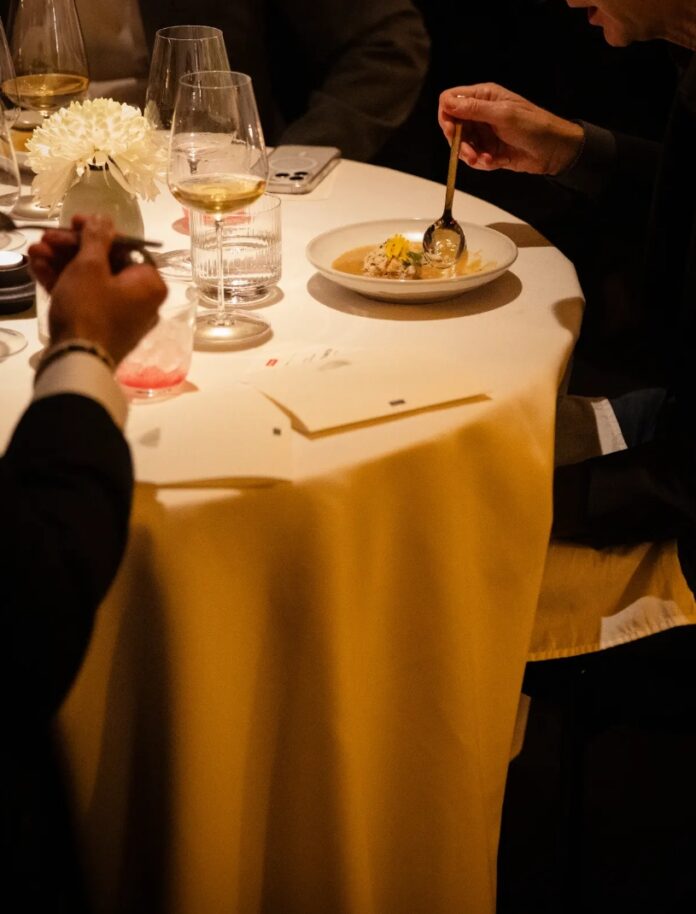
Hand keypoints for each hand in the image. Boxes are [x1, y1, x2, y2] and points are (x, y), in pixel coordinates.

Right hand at [28, 215, 167, 364]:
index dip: (96, 232)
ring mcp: (122, 317)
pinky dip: (64, 283)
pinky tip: (38, 268)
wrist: (76, 360)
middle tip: (47, 238)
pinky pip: (86, 299)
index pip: (126, 247)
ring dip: (62, 263)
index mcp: (150, 284)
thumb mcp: (90, 266)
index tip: (74, 222)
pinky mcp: (102, 329)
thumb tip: (104, 219)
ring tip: (35, 251)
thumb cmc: (89, 308)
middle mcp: (142, 300)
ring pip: (91, 281)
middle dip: (71, 249)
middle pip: (105, 264)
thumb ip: (97, 238)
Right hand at [438, 83, 583, 175]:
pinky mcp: (488, 150)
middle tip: (469, 154)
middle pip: (452, 126)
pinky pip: (474, 158)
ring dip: (469, 155)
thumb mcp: (503, 115)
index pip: (450, 100)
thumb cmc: (534, 126)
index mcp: (483, 96)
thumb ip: (473, 109)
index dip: (446, 115)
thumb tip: (447, 102)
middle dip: (458, 142)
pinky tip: (494, 162)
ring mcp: (484, 133)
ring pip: (461, 145)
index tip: (451, 131)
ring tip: (484, 160)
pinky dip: (481, 162)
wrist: (554, 150)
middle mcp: (480, 113)